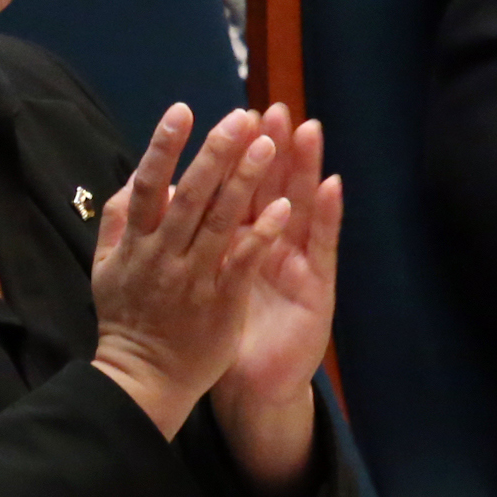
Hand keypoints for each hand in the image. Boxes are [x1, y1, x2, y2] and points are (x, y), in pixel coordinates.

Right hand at [91, 105, 288, 436]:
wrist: (144, 378)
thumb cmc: (126, 316)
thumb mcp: (105, 267)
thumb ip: (117, 220)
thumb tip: (134, 177)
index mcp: (135, 243)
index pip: (147, 185)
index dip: (163, 146)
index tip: (182, 110)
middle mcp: (163, 256)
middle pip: (190, 195)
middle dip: (215, 153)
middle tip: (239, 116)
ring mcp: (194, 278)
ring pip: (221, 222)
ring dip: (245, 181)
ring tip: (269, 144)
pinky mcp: (221, 302)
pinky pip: (244, 261)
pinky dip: (262, 232)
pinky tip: (283, 205)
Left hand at [210, 108, 343, 496]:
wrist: (251, 387)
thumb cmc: (220, 337)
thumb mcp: (200, 286)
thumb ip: (186, 244)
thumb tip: (161, 199)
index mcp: (239, 242)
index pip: (240, 188)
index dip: (240, 153)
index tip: (238, 115)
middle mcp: (272, 245)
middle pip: (274, 187)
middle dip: (274, 147)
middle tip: (277, 109)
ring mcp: (296, 263)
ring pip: (303, 204)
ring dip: (306, 166)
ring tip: (309, 130)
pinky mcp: (317, 287)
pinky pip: (323, 246)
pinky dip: (330, 214)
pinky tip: (334, 184)